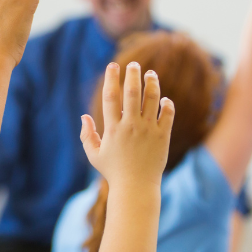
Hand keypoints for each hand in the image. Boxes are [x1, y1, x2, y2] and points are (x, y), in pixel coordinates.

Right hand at [81, 62, 174, 188]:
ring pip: (152, 99)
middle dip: (133, 74)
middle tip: (134, 64)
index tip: (112, 66)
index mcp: (113, 128)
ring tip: (151, 74)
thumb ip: (87, 135)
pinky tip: (163, 99)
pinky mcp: (162, 136)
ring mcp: (148, 130)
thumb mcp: (94, 155)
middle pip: (133, 92)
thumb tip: (84, 117)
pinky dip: (166, 103)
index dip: (111, 79)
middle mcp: (131, 126)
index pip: (111, 96)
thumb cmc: (113, 172)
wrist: (136, 187)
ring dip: (152, 83)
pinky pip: (167, 114)